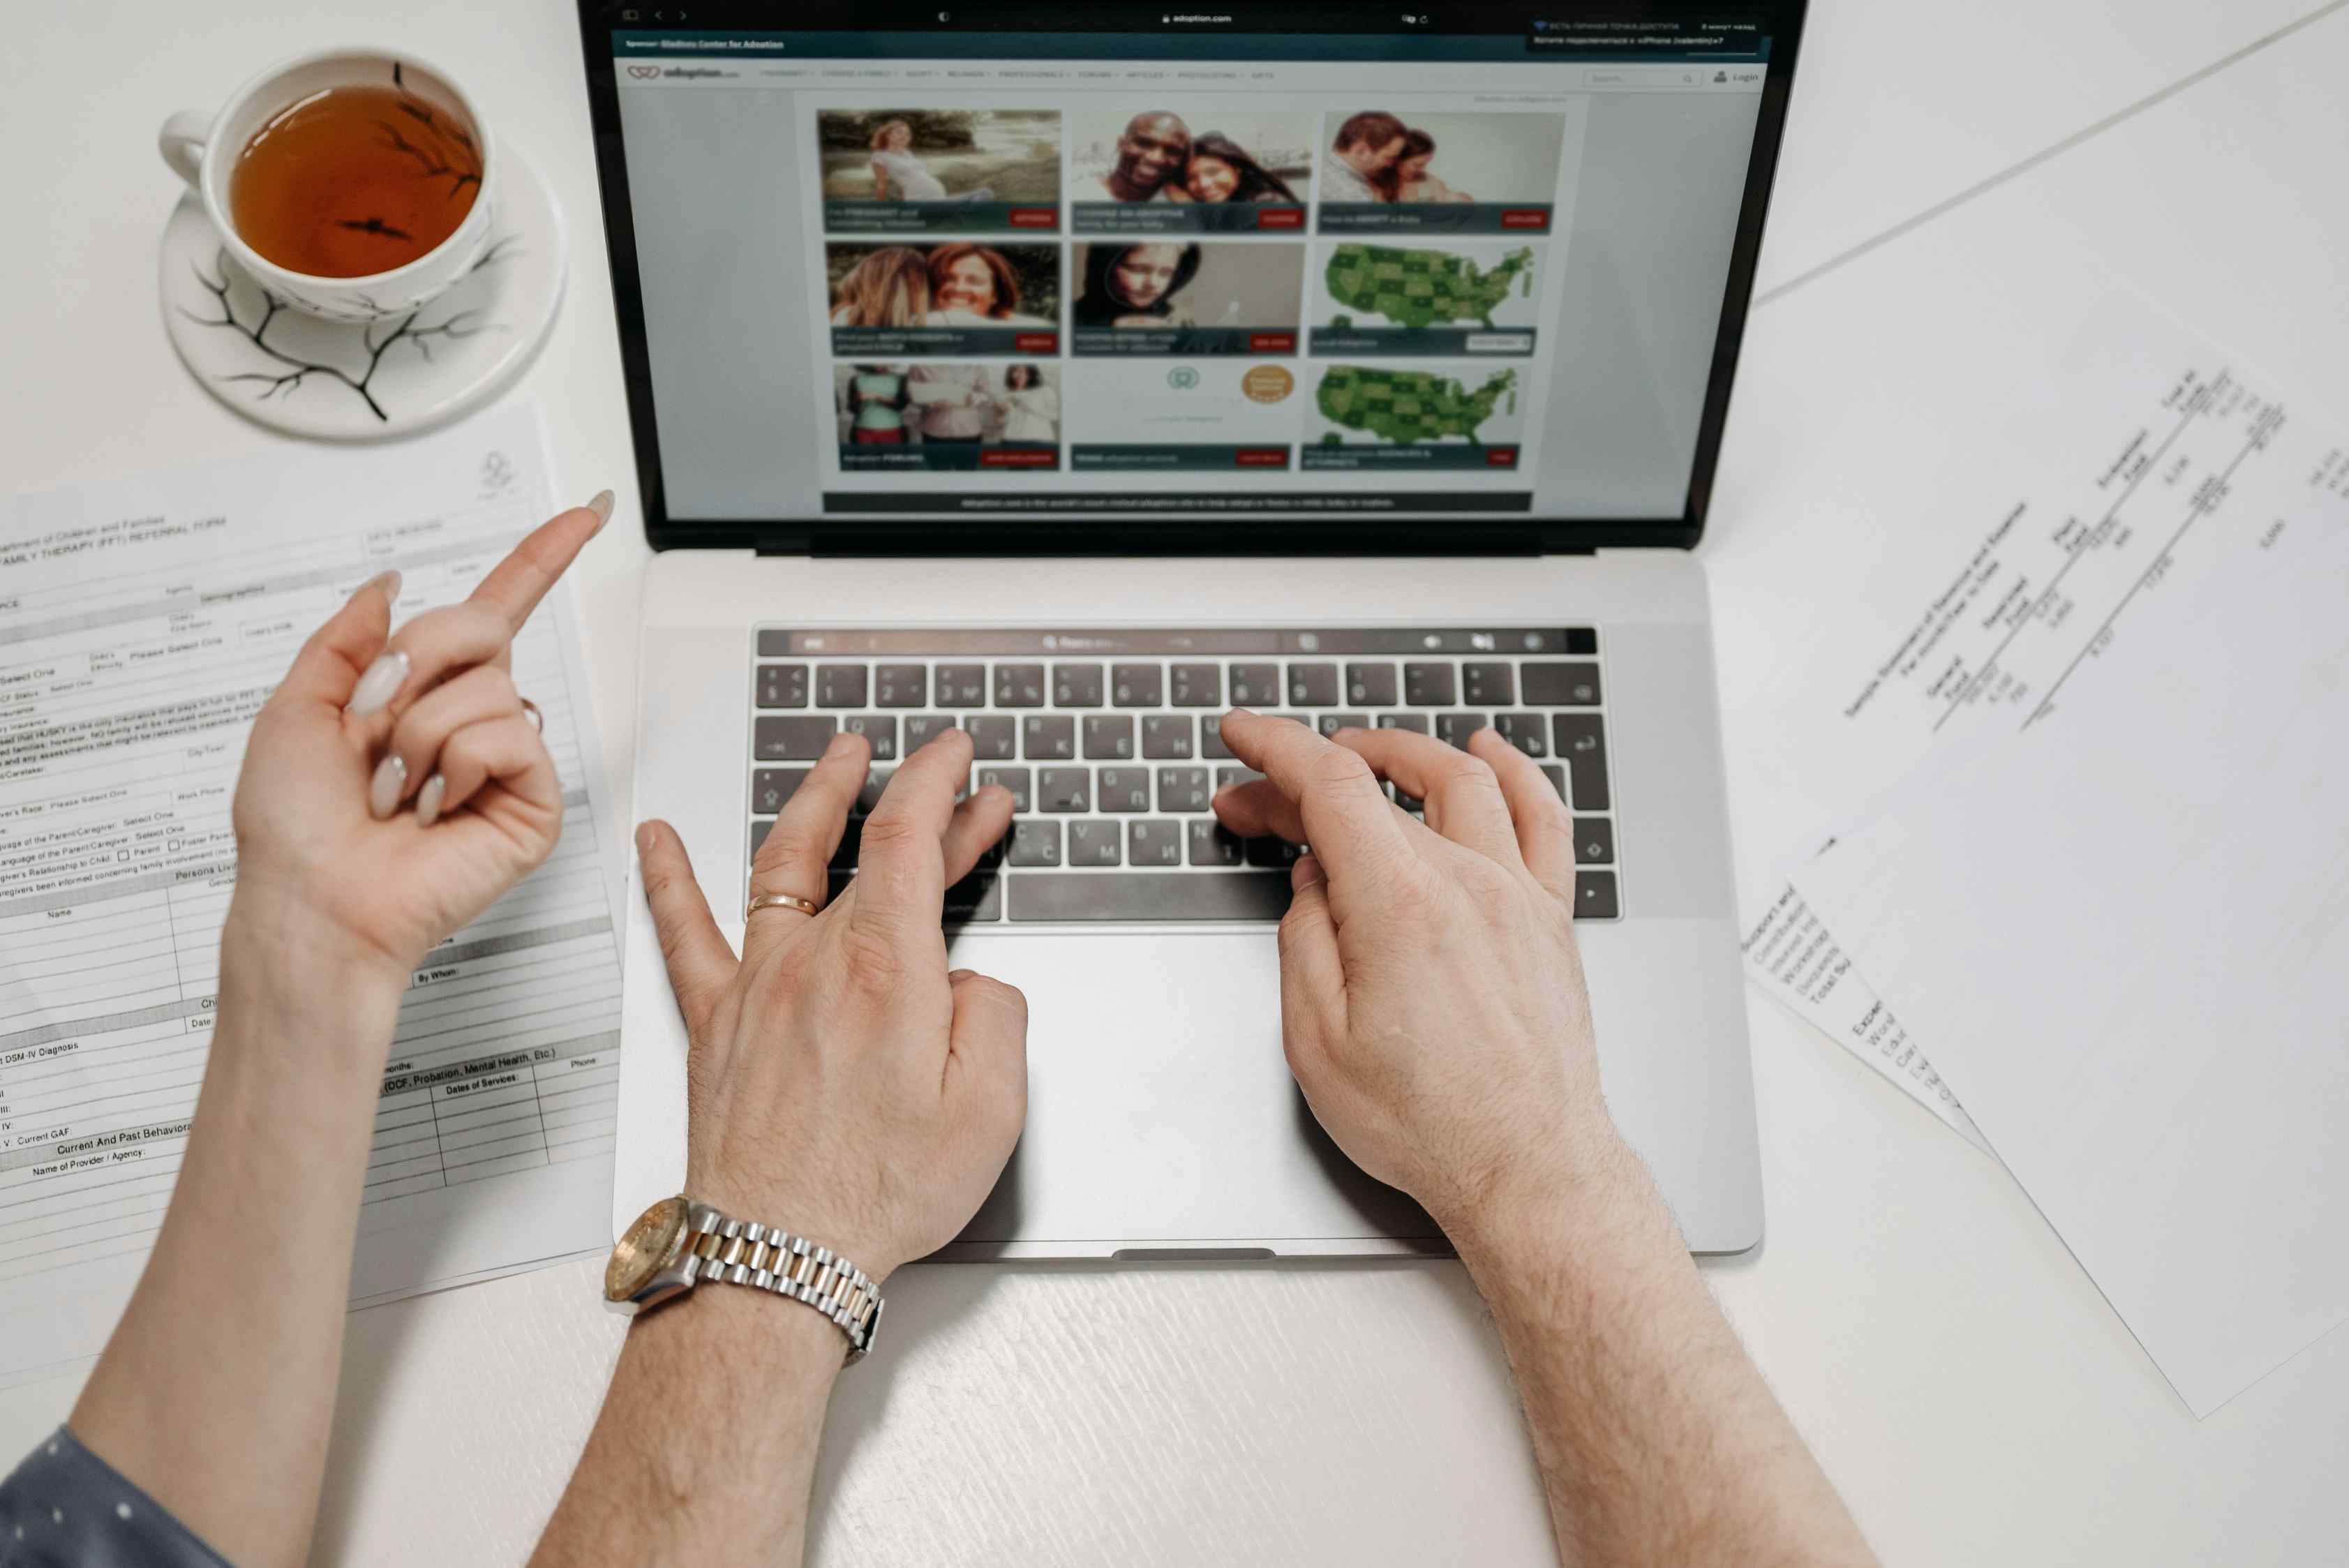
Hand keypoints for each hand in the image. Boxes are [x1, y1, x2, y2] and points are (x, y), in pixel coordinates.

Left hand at [225, 499, 607, 985]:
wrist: (312, 901)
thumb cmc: (293, 828)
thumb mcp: (295, 706)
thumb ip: (347, 636)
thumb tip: (389, 585)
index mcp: (422, 691)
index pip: (496, 608)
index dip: (542, 558)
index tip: (587, 516)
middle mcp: (470, 718)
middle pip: (482, 625)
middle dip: (417, 661)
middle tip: (374, 722)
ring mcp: (504, 760)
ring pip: (490, 687)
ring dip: (421, 735)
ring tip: (398, 789)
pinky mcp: (531, 801)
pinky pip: (512, 737)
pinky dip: (457, 766)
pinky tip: (433, 808)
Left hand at [635, 729, 1025, 1281]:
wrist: (778, 1252)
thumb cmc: (872, 1194)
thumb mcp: (988, 1109)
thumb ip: (996, 1018)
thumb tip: (975, 983)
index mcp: (888, 973)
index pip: (912, 838)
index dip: (940, 783)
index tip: (958, 759)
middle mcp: (817, 962)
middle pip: (869, 852)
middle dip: (922, 807)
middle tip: (954, 786)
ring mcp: (759, 985)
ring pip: (783, 863)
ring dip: (816, 800)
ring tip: (838, 760)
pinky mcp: (717, 1022)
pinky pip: (685, 934)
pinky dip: (668, 879)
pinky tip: (656, 841)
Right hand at [1209, 711, 1620, 1231]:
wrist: (1528, 1168)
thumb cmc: (1430, 1124)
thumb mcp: (1317, 1045)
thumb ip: (1305, 944)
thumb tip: (1311, 886)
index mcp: (1400, 908)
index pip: (1329, 787)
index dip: (1276, 747)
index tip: (1244, 735)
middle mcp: (1467, 885)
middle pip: (1377, 791)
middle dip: (1305, 780)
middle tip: (1261, 802)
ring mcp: (1516, 896)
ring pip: (1460, 782)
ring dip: (1399, 751)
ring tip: (1357, 749)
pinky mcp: (1549, 919)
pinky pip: (1543, 819)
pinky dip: (1515, 771)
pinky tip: (1491, 753)